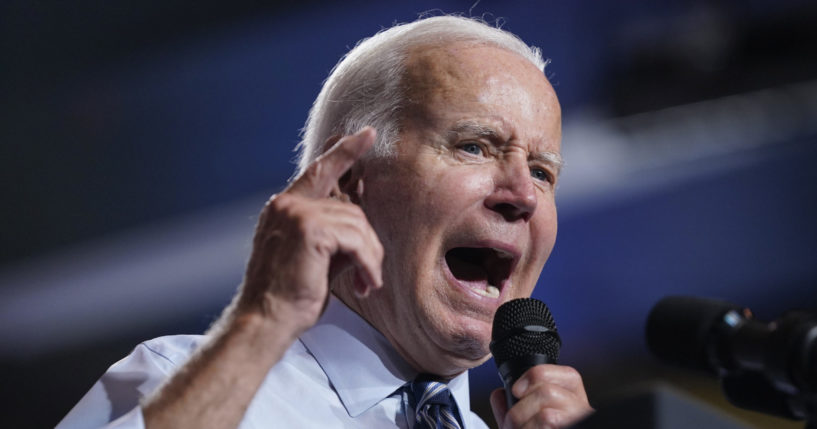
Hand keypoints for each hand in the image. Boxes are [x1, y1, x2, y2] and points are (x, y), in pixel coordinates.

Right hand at [236, 127, 383, 332]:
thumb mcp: (316, 258)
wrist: (264, 321)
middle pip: (351, 208)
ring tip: (365, 283)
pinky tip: (364, 284)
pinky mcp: (309, 228)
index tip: (368, 134)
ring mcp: (296, 213)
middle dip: (368, 242)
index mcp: (284, 208)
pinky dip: (367, 264)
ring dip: (369, 258)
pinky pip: (357, 239)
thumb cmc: (288, 297)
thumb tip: (364, 219)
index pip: (320, 170)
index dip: (345, 151)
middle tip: (370, 273)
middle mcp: (287, 204)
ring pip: (358, 223)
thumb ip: (336, 233)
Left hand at [490, 364, 592, 428]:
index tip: (517, 390)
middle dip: (519, 409)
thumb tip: (498, 394)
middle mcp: (582, 414)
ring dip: (522, 425)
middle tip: (513, 425)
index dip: (537, 375)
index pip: (568, 375)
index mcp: (574, 404)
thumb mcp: (523, 427)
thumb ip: (510, 409)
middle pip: (548, 391)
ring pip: (546, 413)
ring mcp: (579, 424)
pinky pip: (547, 424)